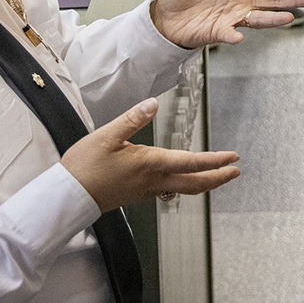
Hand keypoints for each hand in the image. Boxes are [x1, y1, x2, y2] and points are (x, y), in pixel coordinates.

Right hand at [61, 96, 239, 212]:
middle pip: (194, 184)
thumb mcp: (106, 136)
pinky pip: (169, 191)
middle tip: (236, 172)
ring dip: (204, 183)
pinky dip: (185, 185)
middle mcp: (152, 180)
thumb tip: (153, 104)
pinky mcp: (138, 195)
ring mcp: (146, 191)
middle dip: (218, 178)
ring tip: (218, 176)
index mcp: (149, 163)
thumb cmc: (84, 167)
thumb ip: (132, 119)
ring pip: (183, 189)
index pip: (191, 162)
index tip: (233, 158)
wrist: (67, 198)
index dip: (215, 160)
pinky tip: (184, 179)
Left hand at [149, 0, 303, 47]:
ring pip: (258, 17)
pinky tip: (239, 37)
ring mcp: (230, 17)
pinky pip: (228, 34)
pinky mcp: (217, 32)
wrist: (163, 17)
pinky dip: (234, 36)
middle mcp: (238, 1)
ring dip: (274, 18)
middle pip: (271, 0)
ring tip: (289, 18)